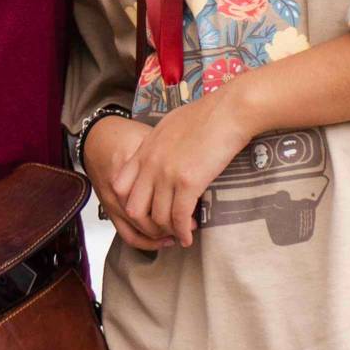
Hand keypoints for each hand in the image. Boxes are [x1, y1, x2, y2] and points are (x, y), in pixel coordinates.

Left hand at [87, 103, 248, 250]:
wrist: (228, 111)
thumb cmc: (206, 115)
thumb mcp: (169, 127)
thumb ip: (157, 146)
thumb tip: (159, 158)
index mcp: (144, 150)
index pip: (120, 186)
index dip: (131, 203)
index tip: (148, 210)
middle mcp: (150, 164)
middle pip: (134, 208)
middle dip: (147, 224)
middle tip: (163, 229)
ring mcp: (167, 174)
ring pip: (158, 217)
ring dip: (169, 231)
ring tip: (180, 234)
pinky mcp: (188, 183)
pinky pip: (179, 218)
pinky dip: (183, 233)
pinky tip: (189, 238)